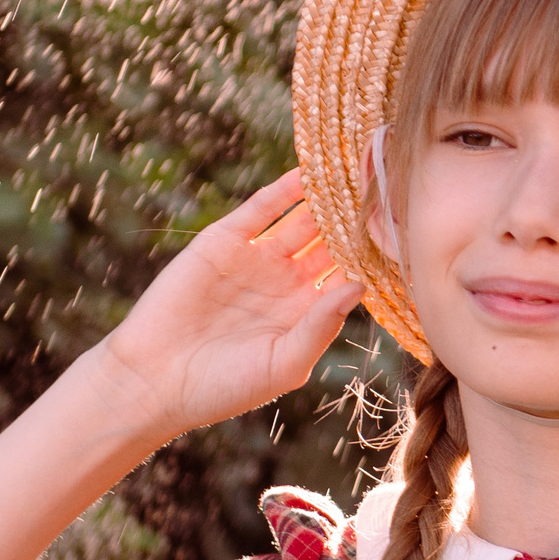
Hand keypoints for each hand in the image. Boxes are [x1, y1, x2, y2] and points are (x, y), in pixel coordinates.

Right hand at [92, 169, 365, 437]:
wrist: (153, 381)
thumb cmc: (223, 387)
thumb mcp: (284, 363)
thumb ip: (322, 325)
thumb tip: (360, 285)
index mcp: (305, 314)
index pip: (348, 275)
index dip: (372, 257)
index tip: (405, 235)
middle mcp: (285, 282)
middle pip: (330, 242)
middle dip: (357, 220)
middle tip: (391, 191)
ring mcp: (256, 259)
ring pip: (301, 220)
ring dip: (327, 199)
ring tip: (358, 173)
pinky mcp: (223, 241)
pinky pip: (260, 209)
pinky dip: (285, 190)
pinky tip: (311, 172)